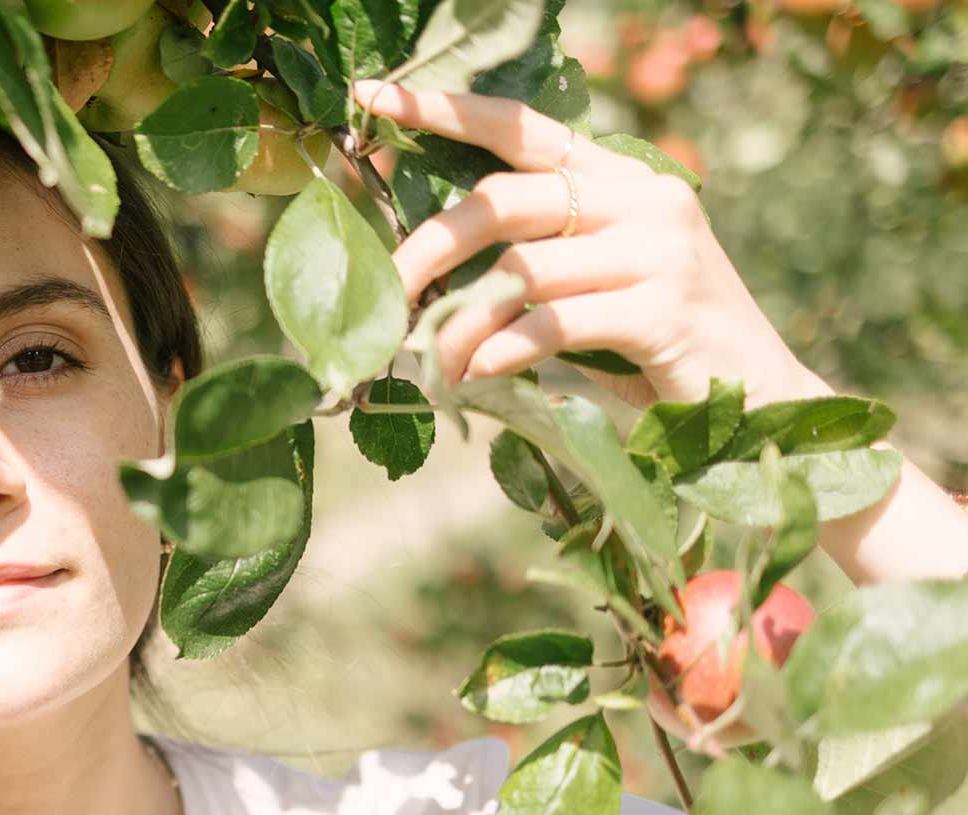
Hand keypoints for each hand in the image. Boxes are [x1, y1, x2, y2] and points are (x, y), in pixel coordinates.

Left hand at [351, 80, 829, 409]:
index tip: (373, 95)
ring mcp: (658, 251)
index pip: (522, 127)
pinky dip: (502, 351)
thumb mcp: (593, 282)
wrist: (759, 400)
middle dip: (429, 248)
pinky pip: (552, 324)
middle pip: (503, 200)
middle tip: (386, 295)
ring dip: (461, 323)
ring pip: (520, 270)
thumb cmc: (656, 345)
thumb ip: (533, 255)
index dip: (444, 109)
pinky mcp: (662, 309)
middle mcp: (642, 199)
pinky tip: (476, 375)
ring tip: (436, 363)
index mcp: (620, 179)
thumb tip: (422, 263)